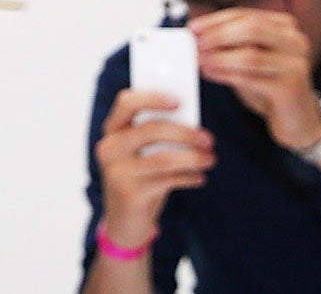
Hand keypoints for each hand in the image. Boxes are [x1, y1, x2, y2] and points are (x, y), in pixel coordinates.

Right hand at [93, 87, 214, 251]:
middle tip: (208, 139)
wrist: (124, 221)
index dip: (153, 98)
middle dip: (185, 133)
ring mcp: (117, 172)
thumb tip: (190, 118)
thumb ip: (154, 134)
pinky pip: (168, 181)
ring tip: (210, 159)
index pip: (126, 103)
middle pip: (150, 130)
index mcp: (111, 131)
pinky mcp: (131, 195)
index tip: (180, 100)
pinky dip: (188, 177)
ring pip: (163, 158)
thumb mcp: (139, 153)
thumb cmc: (138, 178)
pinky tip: (199, 178)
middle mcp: (110, 149)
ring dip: (193, 157)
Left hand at [190, 8, 320, 149]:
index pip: (245, 15)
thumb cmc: (270, 86)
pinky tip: (210, 74)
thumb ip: (231, 45)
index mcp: (285, 27)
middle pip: (251, 28)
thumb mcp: (251, 60)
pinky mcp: (291, 88)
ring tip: (199, 60)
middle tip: (195, 42)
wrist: (299, 121)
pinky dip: (225, 74)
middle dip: (218, 34)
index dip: (216, 20)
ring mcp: (296, 64)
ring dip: (219, 56)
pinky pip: (252, 78)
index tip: (192, 27)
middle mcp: (295, 41)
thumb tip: (196, 35)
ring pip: (251, 54)